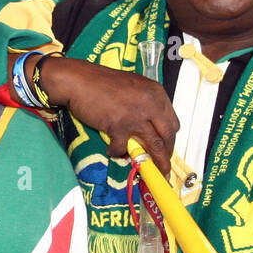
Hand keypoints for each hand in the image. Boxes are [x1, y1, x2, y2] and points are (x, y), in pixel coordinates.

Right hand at [35, 56, 177, 172]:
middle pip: (167, 136)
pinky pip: (123, 147)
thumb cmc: (102, 82)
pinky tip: (112, 150)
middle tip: (162, 165)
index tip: (166, 148)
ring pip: (153, 146)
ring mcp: (136, 116)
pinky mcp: (119, 126)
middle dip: (166, 154)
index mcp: (156, 93)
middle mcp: (151, 104)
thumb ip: (145, 104)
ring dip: (154, 162)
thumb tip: (150, 126)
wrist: (79, 80)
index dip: (170, 139)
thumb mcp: (133, 87)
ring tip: (152, 172)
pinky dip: (117, 152)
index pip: (172, 122)